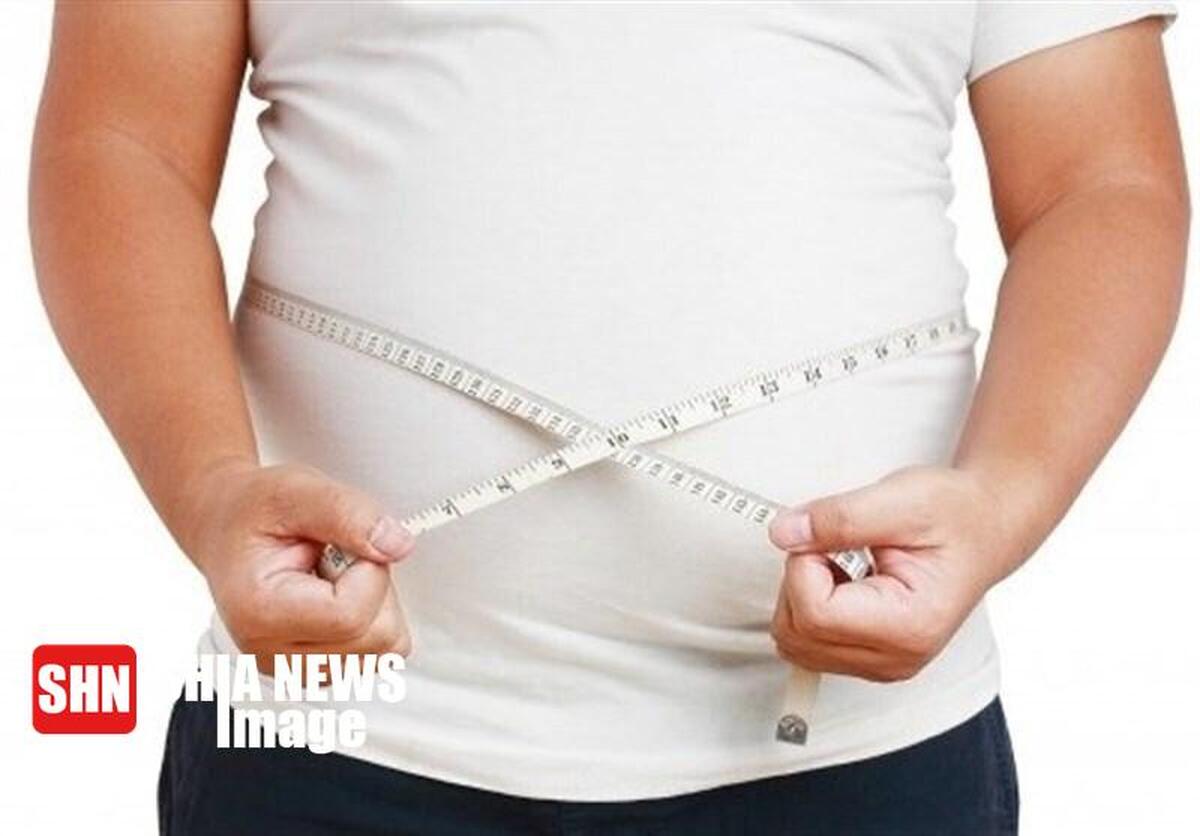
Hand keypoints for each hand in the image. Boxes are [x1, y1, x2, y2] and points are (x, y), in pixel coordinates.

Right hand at [181, 459, 415, 673]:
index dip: (371, 571)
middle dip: (377, 588)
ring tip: (335, 577)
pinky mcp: (316, 670)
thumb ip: (349, 514)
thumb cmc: (253, 512)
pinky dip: (372, 622)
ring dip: (377, 606)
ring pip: (384, 652)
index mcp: (259, 613)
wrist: (227, 528)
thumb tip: (397, 544)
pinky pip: (378, 656)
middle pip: (376, 640)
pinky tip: (339, 596)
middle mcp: (272, 654)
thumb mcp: (297, 491)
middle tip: (339, 558)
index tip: (350, 544)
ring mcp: (295, 669)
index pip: (351, 615)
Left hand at [767, 466, 1025, 682]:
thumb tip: (784, 533)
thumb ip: (838, 517)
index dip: (803, 564)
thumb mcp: (901, 499)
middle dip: (799, 579)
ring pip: (795, 642)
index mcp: (910, 626)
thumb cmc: (956, 514)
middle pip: (797, 633)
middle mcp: (896, 658)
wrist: (984, 527)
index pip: (813, 612)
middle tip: (835, 546)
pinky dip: (809, 608)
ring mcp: (883, 665)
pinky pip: (808, 643)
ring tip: (843, 563)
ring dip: (802, 594)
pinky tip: (843, 582)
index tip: (827, 535)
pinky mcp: (870, 658)